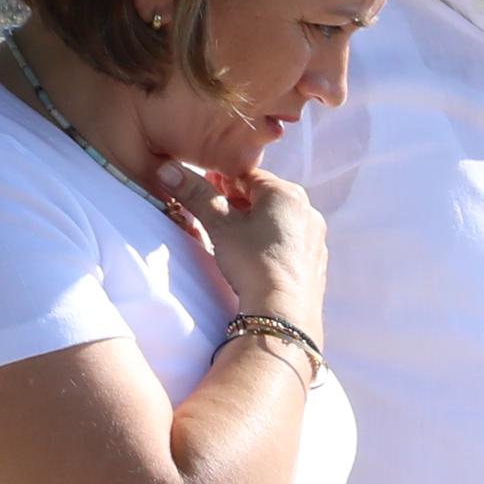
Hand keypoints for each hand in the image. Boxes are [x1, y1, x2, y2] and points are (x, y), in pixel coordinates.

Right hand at [167, 159, 325, 329]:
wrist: (284, 314)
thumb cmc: (253, 264)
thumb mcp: (220, 225)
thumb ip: (196, 194)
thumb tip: (168, 169)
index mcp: (286, 193)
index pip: (246, 174)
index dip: (220, 179)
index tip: (201, 187)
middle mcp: (307, 210)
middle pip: (263, 196)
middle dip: (236, 200)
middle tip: (213, 212)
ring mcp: (315, 236)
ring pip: (276, 219)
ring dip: (253, 220)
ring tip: (231, 235)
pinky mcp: (316, 260)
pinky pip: (288, 240)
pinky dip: (269, 240)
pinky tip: (255, 255)